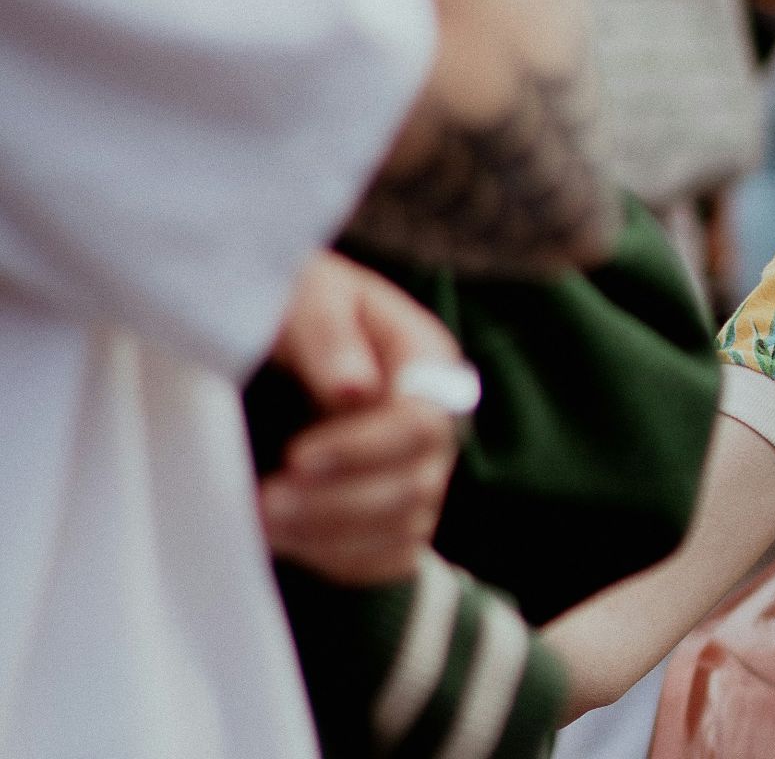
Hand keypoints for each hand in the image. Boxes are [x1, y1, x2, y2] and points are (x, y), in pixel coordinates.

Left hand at [260, 251, 468, 585]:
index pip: (420, 423)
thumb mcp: (301, 294)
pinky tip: (286, 539)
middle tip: (265, 503)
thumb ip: (327, 331)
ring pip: (401, 528)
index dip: (364, 449)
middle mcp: (435, 421)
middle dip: (338, 502)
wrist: (262, 342)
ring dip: (329, 535)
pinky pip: (387, 559)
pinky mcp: (394, 517)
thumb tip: (355, 390)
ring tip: (260, 520)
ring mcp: (420, 473)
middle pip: (414, 484)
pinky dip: (338, 559)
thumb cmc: (286, 306)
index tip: (297, 458)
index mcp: (425, 358)